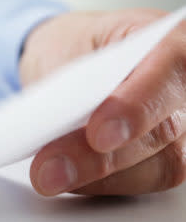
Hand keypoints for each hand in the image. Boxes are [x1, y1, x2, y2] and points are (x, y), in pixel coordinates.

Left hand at [20, 9, 185, 195]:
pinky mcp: (170, 156)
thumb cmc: (76, 45)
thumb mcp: (64, 44)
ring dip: (98, 177)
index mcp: (170, 38)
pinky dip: (101, 183)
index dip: (137, 106)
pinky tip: (66, 177)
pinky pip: (144, 180)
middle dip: (101, 157)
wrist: (73, 57)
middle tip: (49, 169)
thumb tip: (56, 124)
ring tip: (48, 177)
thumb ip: (73, 81)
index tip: (98, 135)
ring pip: (159, 165)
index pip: (172, 69)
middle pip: (164, 129)